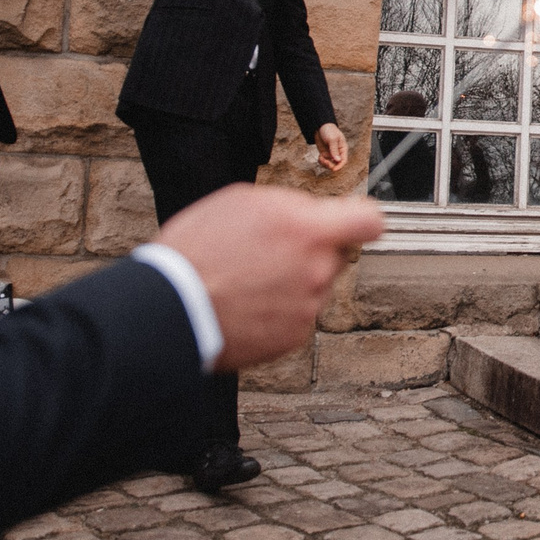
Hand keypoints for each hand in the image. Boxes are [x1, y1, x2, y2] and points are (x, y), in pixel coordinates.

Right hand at [155, 183, 380, 371]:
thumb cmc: (197, 251)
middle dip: (312, 250)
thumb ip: (289, 206)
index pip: (369, 221)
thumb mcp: (241, 201)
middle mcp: (316, 270)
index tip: (351, 221)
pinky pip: (297, 314)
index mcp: (308, 231)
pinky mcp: (293, 337)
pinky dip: (279, 310)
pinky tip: (247, 303)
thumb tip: (311, 212)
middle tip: (269, 251)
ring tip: (248, 278)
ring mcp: (308, 307)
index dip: (361, 219)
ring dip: (293, 281)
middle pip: (335, 254)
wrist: (171, 309)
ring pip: (315, 286)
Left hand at [313, 123, 349, 174]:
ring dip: (324, 164)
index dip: (340, 166)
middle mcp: (338, 153)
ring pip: (330, 164)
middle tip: (324, 161)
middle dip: (330, 165)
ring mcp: (331, 154)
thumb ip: (334, 150)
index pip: (344, 160)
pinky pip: (324, 162)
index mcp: (342, 149)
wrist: (320, 126)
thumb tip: (338, 160)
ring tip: (321, 157)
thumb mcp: (332, 139)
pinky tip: (319, 156)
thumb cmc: (329, 130)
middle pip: (336, 164)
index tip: (334, 169)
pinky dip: (321, 161)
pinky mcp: (324, 154)